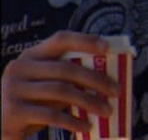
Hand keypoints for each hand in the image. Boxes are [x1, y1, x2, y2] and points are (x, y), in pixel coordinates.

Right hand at [1, 31, 119, 139]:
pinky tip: (86, 126)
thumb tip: (107, 79)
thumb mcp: (46, 85)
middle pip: (67, 68)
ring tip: (107, 110)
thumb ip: (67, 78)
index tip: (108, 48)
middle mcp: (20, 68)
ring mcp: (14, 90)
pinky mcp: (13, 112)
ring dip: (90, 101)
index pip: (61, 39)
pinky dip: (73, 121)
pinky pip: (51, 115)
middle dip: (96, 79)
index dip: (86, 41)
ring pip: (62, 92)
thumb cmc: (30, 104)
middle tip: (116, 91)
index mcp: (31, 55)